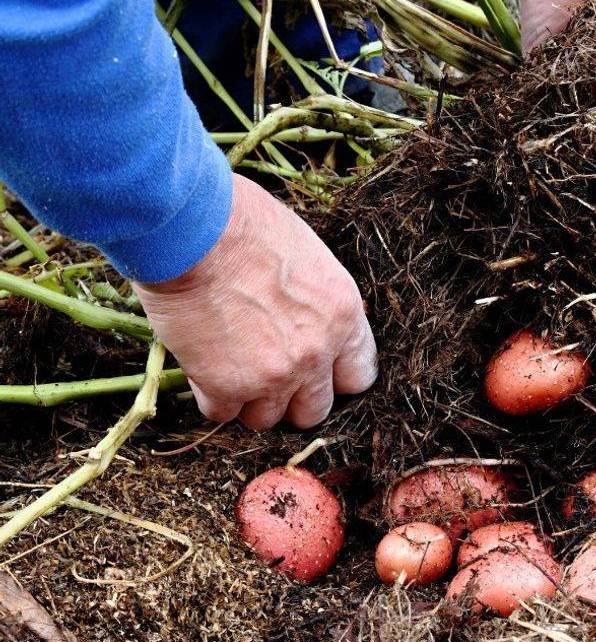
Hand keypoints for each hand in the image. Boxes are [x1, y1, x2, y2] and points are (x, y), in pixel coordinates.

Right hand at [134, 174, 377, 428]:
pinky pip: (221, 413)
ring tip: (228, 364)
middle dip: (292, 398)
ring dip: (247, 399)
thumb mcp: (307, 254)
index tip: (316, 372)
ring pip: (266, 419)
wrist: (192, 228)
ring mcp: (273, 375)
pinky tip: (201, 364)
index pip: (358, 375)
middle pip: (314, 410)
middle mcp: (316, 352)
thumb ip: (317, 300)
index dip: (334, 377)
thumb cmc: (243, 222)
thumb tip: (312, 318)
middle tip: (267, 374)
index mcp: (342, 314)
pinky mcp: (226, 386)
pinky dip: (209, 395)